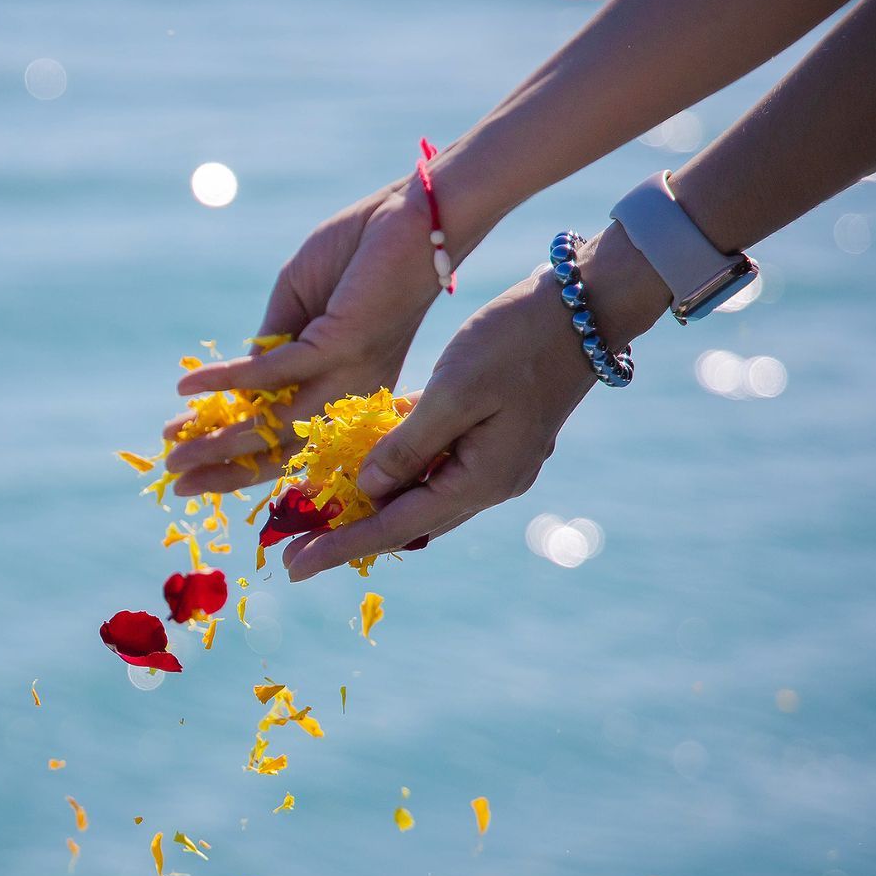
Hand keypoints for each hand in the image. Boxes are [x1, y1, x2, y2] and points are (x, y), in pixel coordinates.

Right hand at [164, 179, 446, 495]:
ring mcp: (348, 375)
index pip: (285, 440)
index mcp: (345, 390)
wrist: (415, 216)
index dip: (234, 457)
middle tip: (172, 473)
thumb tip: (233, 388)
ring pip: (273, 423)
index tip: (187, 465)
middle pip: (277, 447)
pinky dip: (225, 380)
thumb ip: (270, 349)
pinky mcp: (342, 345)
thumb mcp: (301, 307)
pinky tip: (189, 388)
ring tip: (171, 442)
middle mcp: (350, 395)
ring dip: (216, 435)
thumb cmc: (360, 256)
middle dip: (220, 463)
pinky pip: (271, 374)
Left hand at [279, 226, 668, 580]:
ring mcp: (493, 464)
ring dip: (369, 505)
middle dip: (348, 536)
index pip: (396, 527)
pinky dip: (396, 469)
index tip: (293, 567)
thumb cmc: (516, 342)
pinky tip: (359, 465)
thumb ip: (406, 447)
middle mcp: (489, 484)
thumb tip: (365, 491)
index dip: (340, 547)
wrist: (583, 307)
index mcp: (482, 480)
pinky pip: (432, 467)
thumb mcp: (453, 392)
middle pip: (405, 523)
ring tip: (316, 512)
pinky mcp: (491, 439)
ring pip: (417, 497)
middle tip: (292, 551)